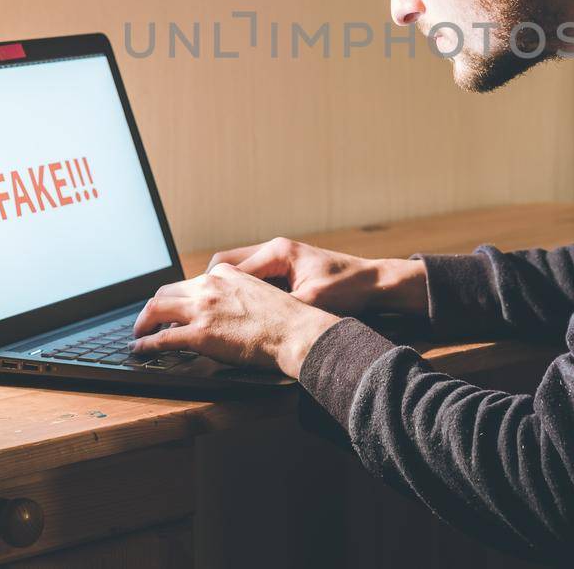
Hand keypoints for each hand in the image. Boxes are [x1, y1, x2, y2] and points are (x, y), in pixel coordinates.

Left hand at [130, 263, 341, 377]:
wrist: (296, 332)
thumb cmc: (286, 319)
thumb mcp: (259, 291)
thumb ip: (236, 292)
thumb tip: (225, 306)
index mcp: (225, 275)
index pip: (190, 281)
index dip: (178, 297)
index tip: (174, 308)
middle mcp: (210, 286)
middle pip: (166, 291)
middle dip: (153, 307)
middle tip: (148, 320)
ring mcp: (203, 309)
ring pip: (156, 309)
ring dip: (143, 322)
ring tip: (139, 334)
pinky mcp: (200, 334)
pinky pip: (161, 338)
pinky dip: (146, 343)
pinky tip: (141, 348)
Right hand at [204, 236, 428, 316]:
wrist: (374, 283)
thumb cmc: (347, 289)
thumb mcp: (311, 302)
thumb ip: (280, 309)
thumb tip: (250, 322)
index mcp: (278, 252)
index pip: (229, 267)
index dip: (213, 290)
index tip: (200, 309)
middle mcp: (274, 250)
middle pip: (226, 265)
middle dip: (211, 287)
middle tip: (200, 311)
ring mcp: (279, 259)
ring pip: (237, 271)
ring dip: (226, 290)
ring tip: (215, 314)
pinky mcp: (285, 270)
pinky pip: (253, 278)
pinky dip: (242, 293)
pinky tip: (240, 313)